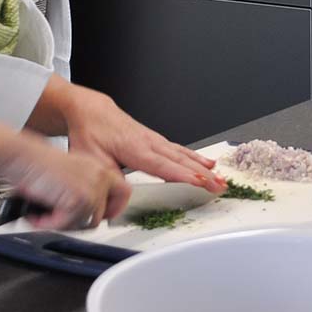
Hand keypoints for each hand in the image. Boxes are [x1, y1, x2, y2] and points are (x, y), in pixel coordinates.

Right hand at [5, 135, 131, 229]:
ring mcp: (91, 189)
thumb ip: (83, 188)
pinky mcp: (79, 200)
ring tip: (44, 214)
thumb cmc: (37, 163)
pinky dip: (48, 223)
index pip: (123, 192)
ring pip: (83, 224)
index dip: (113, 208)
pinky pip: (66, 225)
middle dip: (85, 223)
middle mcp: (100, 177)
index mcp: (99, 168)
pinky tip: (38, 215)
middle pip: (104, 214)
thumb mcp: (69, 172)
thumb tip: (87, 213)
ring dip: (62, 223)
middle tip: (66, 221)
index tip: (104, 217)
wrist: (22, 156)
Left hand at [64, 86, 227, 192]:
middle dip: (202, 174)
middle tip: (220, 185)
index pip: (163, 165)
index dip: (182, 175)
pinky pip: (179, 149)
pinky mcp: (155, 139)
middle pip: (180, 161)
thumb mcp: (90, 160)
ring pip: (183, 154)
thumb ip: (107, 180)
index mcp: (135, 149)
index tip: (200, 182)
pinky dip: (196, 156)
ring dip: (203, 166)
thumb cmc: (90, 133)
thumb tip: (118, 200)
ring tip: (220, 177)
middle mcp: (149, 143)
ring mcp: (154, 140)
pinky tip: (206, 162)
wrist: (91, 111)